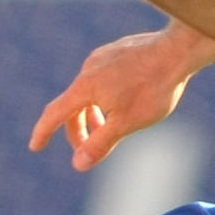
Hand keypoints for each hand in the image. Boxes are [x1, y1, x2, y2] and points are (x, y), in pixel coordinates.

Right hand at [29, 31, 197, 171]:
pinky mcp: (117, 52)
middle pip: (73, 106)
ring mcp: (103, 57)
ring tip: (111, 128)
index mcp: (85, 87)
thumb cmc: (154, 88)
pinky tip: (124, 103)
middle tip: (90, 150)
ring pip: (89, 93)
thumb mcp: (126, 123)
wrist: (178, 49)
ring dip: (93, 115)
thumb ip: (100, 144)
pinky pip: (102, 79)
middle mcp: (89, 69)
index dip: (43, 133)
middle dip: (78, 131)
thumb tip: (78, 164)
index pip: (55, 114)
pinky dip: (104, 98)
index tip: (35, 147)